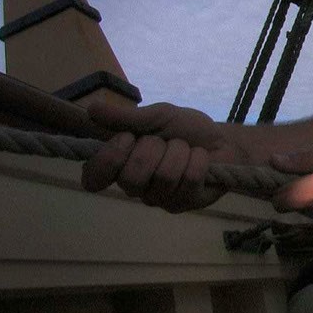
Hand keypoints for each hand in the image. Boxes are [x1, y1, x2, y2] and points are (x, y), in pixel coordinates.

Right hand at [81, 101, 246, 212]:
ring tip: (185, 149)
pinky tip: (201, 159)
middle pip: (131, 177)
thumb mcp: (157, 116)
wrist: (222, 139)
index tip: (126, 138)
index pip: (93, 178)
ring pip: (163, 177)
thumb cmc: (185, 129)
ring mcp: (160, 199)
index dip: (107, 160)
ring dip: (179, 152)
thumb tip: (91, 109)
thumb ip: (126, 117)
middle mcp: (136, 188)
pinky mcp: (185, 204)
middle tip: (164, 141)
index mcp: (122, 165)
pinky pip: (189, 179)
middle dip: (153, 148)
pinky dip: (198, 159)